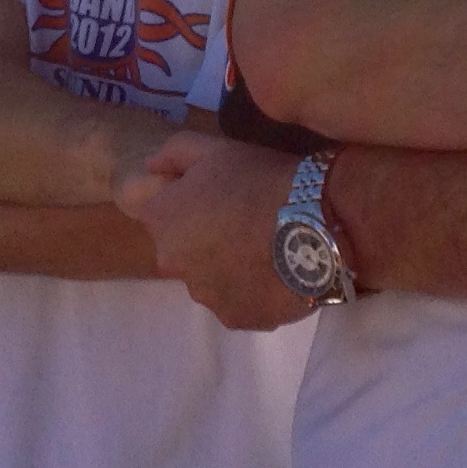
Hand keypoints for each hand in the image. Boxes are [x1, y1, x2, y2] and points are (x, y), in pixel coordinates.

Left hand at [116, 131, 315, 331]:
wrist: (316, 222)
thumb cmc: (260, 179)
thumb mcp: (214, 148)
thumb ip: (172, 154)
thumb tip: (150, 168)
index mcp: (160, 220)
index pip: (161, 213)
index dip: (189, 203)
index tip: (218, 198)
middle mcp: (171, 264)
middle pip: (183, 250)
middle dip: (204, 239)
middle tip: (244, 222)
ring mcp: (203, 295)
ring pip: (209, 279)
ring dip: (226, 268)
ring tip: (264, 249)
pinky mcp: (236, 319)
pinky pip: (237, 302)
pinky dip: (250, 291)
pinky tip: (275, 273)